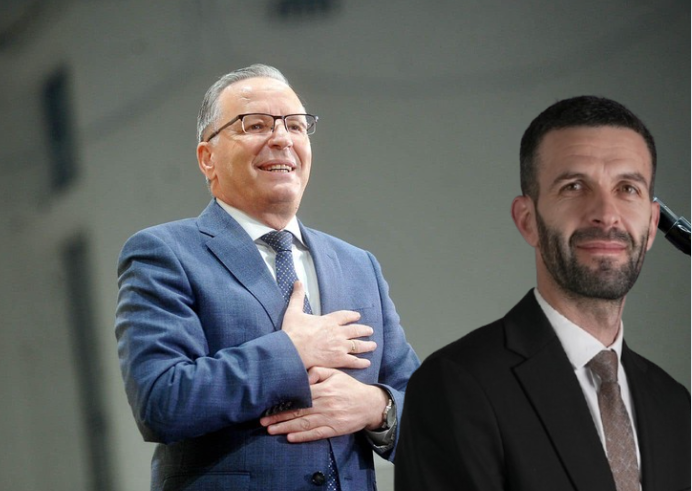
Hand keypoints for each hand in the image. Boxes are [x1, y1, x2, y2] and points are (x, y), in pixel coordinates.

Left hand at [260, 367, 388, 441]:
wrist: (369, 404)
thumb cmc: (349, 387)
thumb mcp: (335, 373)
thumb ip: (318, 372)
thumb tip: (303, 377)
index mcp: (324, 389)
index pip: (299, 396)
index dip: (283, 401)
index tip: (269, 405)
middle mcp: (325, 404)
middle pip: (298, 412)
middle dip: (279, 417)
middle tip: (263, 421)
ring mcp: (329, 418)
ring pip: (304, 424)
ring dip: (286, 428)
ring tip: (271, 430)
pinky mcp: (334, 430)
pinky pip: (316, 434)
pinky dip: (303, 437)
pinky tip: (290, 438)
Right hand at [282, 282, 376, 369]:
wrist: (292, 351)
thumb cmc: (292, 332)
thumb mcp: (293, 311)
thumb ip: (297, 297)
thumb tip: (298, 282)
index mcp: (328, 321)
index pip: (344, 316)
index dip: (352, 316)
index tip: (358, 316)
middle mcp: (337, 333)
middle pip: (355, 330)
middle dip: (364, 330)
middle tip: (370, 330)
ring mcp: (339, 347)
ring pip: (357, 345)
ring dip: (366, 345)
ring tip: (373, 345)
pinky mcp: (337, 360)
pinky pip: (353, 361)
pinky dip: (361, 362)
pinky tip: (367, 363)